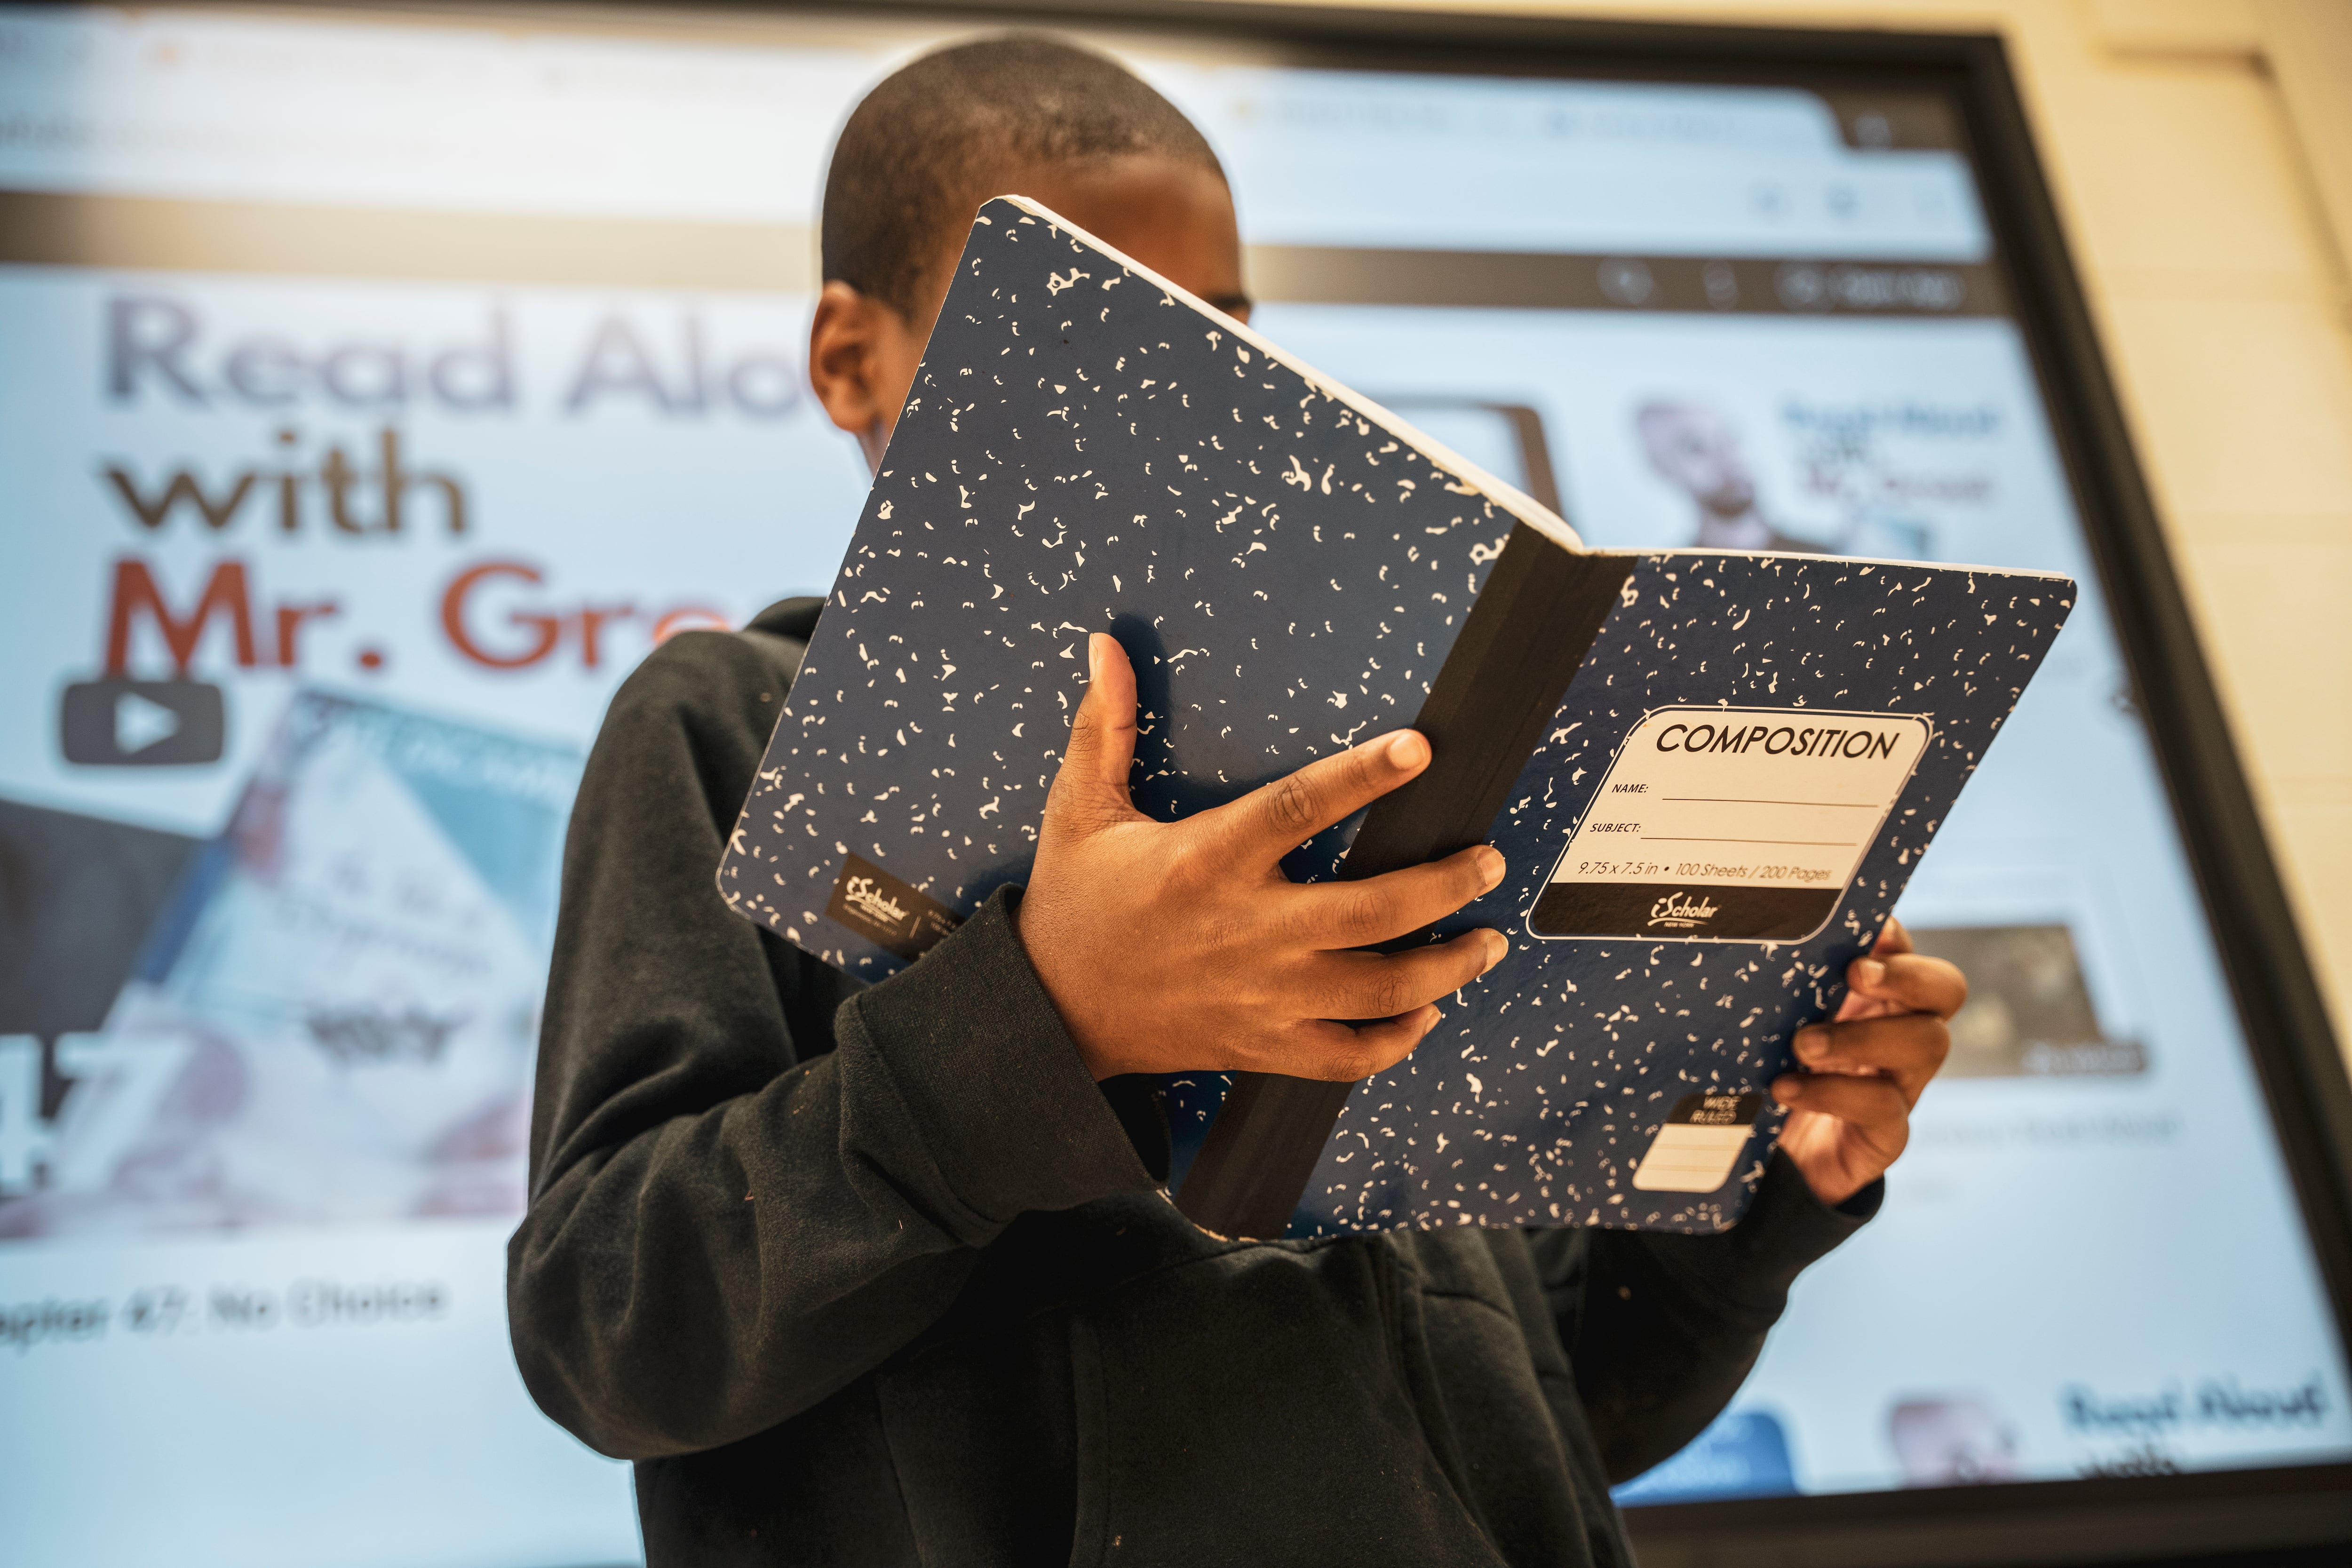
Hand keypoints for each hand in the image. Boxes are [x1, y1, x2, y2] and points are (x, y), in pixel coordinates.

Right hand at [1017, 634, 1509, 1081]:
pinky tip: (1424, 1012)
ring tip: (1488, 939)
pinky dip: (1397, 1039)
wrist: (1050, 1012)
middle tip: (1487, 859)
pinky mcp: (1262, 1046)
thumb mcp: (1078, 810)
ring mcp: (1260, 996)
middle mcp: (1244, 931)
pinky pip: (1348, 1056)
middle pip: (1371, 910)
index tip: (1419, 749)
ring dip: (1447, 967)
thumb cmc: (1073, 906)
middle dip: (1445, 884)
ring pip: (1378, 988)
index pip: (1299, 807)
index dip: (1364, 776)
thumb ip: (1104, 728)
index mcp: (1204, 862)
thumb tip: (1104, 648)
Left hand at [1770, 919, 1964, 1206]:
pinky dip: (1834, 1093)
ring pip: (1927, 1043)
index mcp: (1876, 996)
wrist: (1770, 1158)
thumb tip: (1755, 939)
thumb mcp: (1774, 1022)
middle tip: (1854, 973)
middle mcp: (1900, 1031)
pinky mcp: (1887, 1133)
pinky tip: (1787, 1089)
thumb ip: (1784, 987)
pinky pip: (1885, 1107)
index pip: (1907, 952)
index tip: (1865, 931)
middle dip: (1907, 975)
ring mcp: (1902, 1083)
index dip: (1894, 937)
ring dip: (1863, 1037)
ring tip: (1803, 1044)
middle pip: (1946, 989)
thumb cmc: (1771, 1071)